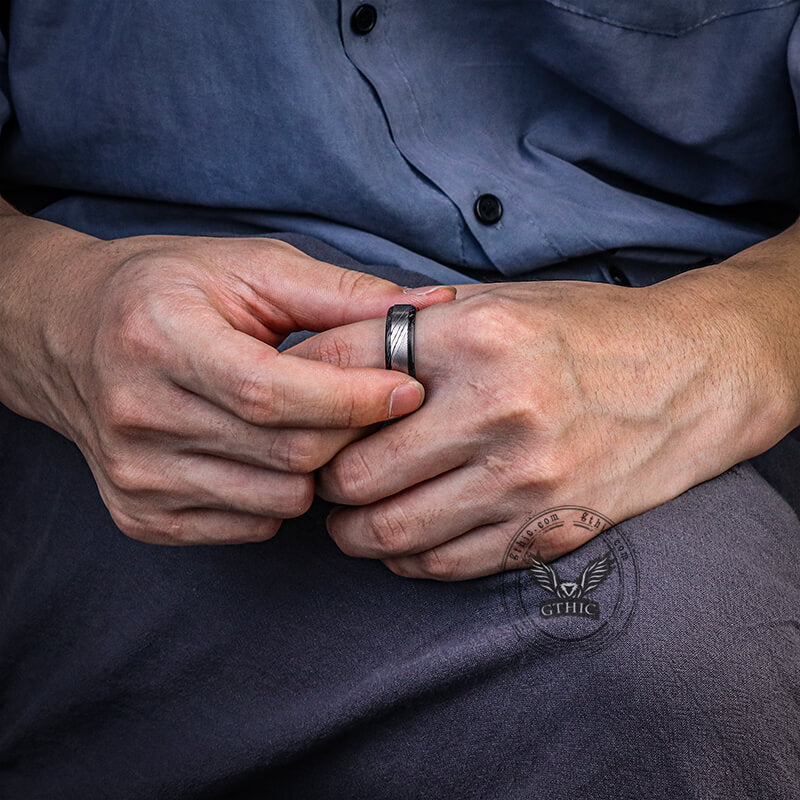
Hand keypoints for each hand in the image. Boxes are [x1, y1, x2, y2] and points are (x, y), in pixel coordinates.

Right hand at [0, 219, 453, 542]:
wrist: (70, 333)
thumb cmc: (169, 290)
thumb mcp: (251, 269)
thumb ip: (343, 294)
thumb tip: (433, 306)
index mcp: (160, 338)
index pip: (277, 394)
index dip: (355, 399)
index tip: (408, 388)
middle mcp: (137, 414)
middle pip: (289, 455)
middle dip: (349, 434)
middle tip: (366, 404)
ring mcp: (135, 475)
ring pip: (278, 499)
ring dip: (316, 467)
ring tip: (310, 424)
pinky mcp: (140, 515)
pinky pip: (250, 526)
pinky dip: (278, 493)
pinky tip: (265, 452)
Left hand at [289, 277, 780, 578]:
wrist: (689, 376)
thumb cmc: (585, 331)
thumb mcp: (499, 302)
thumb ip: (415, 329)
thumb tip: (327, 358)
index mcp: (475, 338)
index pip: (340, 371)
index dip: (299, 396)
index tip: (293, 415)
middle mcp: (497, 408)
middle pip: (353, 470)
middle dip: (324, 478)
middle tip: (324, 473)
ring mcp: (526, 478)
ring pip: (390, 530)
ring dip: (354, 529)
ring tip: (353, 515)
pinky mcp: (548, 528)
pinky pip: (446, 564)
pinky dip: (407, 558)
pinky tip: (405, 538)